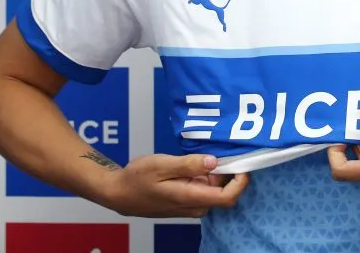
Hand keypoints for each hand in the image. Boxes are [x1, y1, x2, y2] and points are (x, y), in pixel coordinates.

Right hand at [103, 153, 249, 217]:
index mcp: (190, 198)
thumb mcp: (161, 164)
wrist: (118, 193)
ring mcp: (188, 207)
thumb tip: (214, 162)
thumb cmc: (137, 177)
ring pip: (212, 192)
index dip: (240, 182)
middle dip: (226, 174)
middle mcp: (193, 207)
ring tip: (202, 155)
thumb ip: (188, 164)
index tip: (241, 164)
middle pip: (223, 193)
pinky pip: (202, 191)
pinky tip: (192, 164)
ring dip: (213, 175)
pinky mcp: (184, 204)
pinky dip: (204, 178)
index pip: (227, 198)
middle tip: (217, 151)